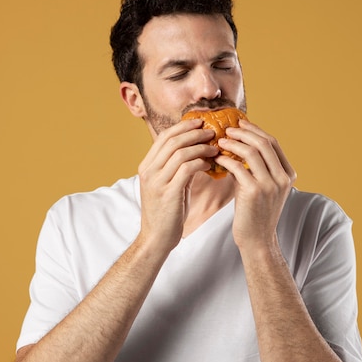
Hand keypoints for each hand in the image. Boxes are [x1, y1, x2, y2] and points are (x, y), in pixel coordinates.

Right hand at [137, 119, 217, 250]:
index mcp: (146, 167)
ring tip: (215, 147)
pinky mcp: (169, 193)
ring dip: (201, 147)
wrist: (156, 238)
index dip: (183, 127)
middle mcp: (149, 171)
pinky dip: (200, 162)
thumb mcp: (167, 185)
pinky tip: (210, 164)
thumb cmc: (166, 212)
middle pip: (172, 141)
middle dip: (194, 133)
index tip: (200, 123)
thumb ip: (176, 168)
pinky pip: (187, 169)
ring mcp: (157, 182)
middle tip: (212, 131)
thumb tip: (195, 152)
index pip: (164, 137)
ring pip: (180, 152)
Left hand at [215, 121, 296, 248]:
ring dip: (233, 143)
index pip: (273, 142)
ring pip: (251, 152)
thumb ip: (257, 167)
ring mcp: (270, 184)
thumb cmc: (255, 212)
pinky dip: (226, 159)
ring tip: (220, 140)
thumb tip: (239, 144)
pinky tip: (217, 158)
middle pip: (264, 143)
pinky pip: (238, 167)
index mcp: (288, 174)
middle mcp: (282, 177)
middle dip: (244, 132)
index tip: (241, 123)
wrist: (257, 240)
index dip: (256, 130)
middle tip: (227, 128)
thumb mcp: (263, 186)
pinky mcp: (254, 191)